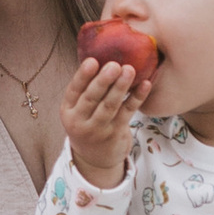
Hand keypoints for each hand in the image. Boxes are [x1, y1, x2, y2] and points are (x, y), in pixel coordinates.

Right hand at [58, 51, 143, 187]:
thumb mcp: (79, 110)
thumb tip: (103, 55)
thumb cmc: (89, 123)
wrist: (94, 159)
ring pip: (110, 106)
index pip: (74, 90)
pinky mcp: (115, 134)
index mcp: (68, 110)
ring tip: (130, 70)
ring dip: (121, 87)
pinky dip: (137, 97)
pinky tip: (145, 84)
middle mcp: (80, 121)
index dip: (83, 76)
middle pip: (92, 98)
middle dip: (103, 80)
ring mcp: (98, 129)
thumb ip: (86, 89)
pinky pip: (127, 112)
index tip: (92, 61)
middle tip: (114, 64)